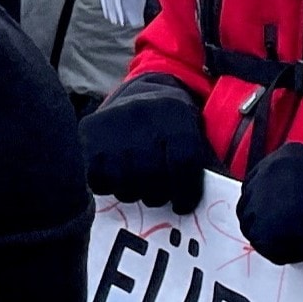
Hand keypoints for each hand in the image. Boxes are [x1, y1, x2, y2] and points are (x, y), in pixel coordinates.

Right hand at [81, 78, 211, 211]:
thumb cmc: (173, 128)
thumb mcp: (195, 135)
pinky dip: (107, 185)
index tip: (183, 205)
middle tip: (158, 195)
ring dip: (132, 192)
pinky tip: (115, 176)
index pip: (183, 162)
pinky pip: (97, 178)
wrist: (140, 95)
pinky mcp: (89, 131)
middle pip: (152, 176)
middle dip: (158, 195)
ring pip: (124, 181)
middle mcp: (143, 114)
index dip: (186, 193)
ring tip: (136, 184)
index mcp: (175, 115)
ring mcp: (113, 122)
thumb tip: (213, 206)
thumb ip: (205, 166)